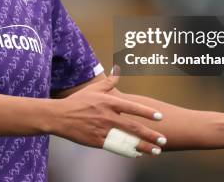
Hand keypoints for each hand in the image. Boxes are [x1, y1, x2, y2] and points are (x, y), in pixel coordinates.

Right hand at [51, 69, 166, 155]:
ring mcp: (103, 130)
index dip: (147, 112)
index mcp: (108, 102)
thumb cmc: (78, 101)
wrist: (59, 116)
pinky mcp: (97, 141)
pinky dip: (128, 151)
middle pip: (133, 127)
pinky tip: (137, 153)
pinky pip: (116, 147)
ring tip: (156, 150)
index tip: (160, 117)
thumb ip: (109, 81)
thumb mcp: (93, 89)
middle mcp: (108, 117)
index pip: (132, 108)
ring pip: (127, 140)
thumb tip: (117, 70)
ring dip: (143, 146)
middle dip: (150, 134)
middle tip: (164, 139)